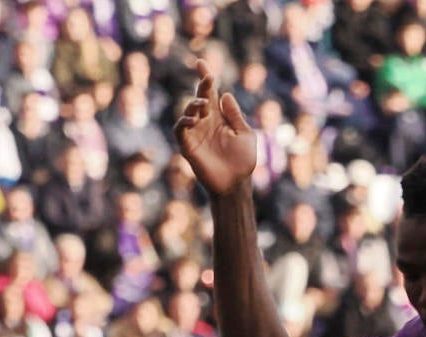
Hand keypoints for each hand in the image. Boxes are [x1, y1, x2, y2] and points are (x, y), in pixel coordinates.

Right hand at [175, 60, 256, 198]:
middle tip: (208, 78)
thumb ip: (235, 115)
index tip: (201, 62)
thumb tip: (226, 94)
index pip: (210, 93)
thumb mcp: (245, 134)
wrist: (236, 184)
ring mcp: (196, 134)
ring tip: (202, 103)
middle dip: (202, 86)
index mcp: (219, 118)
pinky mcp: (188, 146)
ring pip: (188, 111)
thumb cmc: (243, 162)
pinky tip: (193, 119)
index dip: (205, 78)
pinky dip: (184, 121)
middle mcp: (205, 123)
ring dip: (194, 104)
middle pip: (199, 98)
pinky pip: (180, 129)